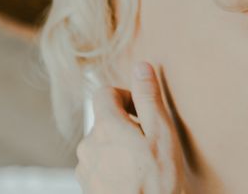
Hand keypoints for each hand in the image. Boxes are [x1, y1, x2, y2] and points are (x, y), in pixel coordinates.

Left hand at [75, 62, 183, 193]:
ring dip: (119, 145)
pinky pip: (99, 164)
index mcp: (105, 127)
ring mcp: (85, 169)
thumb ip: (148, 97)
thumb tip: (141, 66)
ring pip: (102, 143)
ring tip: (143, 162)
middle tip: (149, 139)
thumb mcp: (161, 132)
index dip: (125, 95)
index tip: (142, 112)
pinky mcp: (88, 188)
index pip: (104, 92)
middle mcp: (88, 146)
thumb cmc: (158, 180)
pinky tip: (133, 177)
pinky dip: (114, 164)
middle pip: (104, 118)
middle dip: (125, 122)